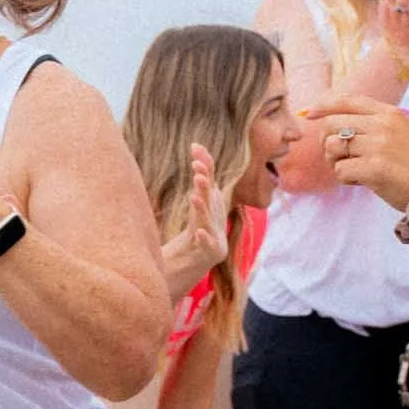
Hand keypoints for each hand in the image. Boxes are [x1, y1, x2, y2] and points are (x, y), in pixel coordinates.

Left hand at [161, 144, 228, 299]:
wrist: (200, 261)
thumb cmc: (198, 230)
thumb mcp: (198, 205)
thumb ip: (200, 182)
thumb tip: (198, 152)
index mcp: (211, 203)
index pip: (210, 178)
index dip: (204, 163)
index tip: (194, 147)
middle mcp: (215, 216)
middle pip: (209, 197)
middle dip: (204, 183)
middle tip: (196, 170)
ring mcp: (215, 233)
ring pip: (207, 219)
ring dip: (202, 207)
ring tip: (194, 196)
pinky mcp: (212, 251)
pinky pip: (207, 244)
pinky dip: (204, 238)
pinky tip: (198, 233)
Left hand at [311, 93, 408, 210]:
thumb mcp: (399, 130)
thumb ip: (371, 122)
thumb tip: (330, 121)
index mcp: (387, 112)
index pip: (346, 101)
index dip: (323, 105)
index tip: (309, 113)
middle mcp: (382, 125)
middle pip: (331, 125)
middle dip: (326, 143)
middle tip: (338, 157)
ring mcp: (379, 146)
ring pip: (332, 148)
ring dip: (336, 163)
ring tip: (353, 170)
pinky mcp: (375, 168)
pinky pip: (340, 171)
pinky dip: (346, 179)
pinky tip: (362, 181)